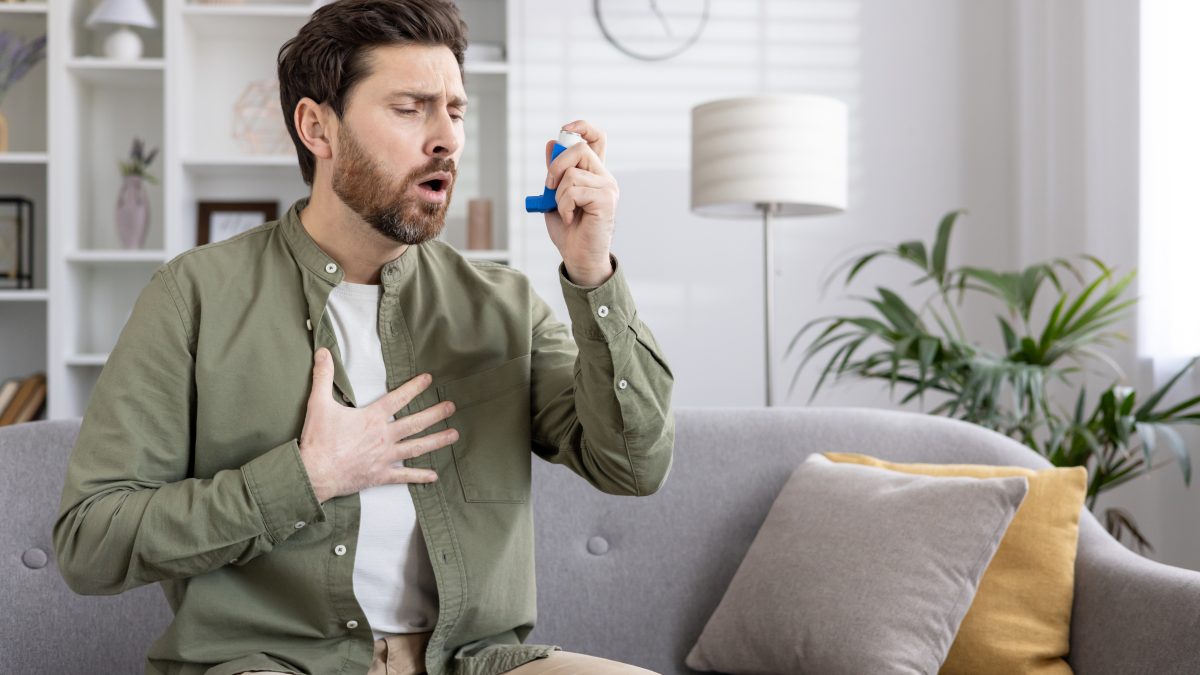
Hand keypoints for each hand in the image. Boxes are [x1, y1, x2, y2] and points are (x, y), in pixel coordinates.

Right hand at [298, 347, 457, 503]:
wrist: (315, 474)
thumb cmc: (318, 440)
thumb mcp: (319, 404)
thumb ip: (323, 376)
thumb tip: (323, 352)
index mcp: (372, 418)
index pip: (398, 399)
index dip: (414, 387)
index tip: (429, 379)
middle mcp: (384, 437)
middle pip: (415, 423)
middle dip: (436, 414)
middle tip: (452, 407)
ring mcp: (384, 457)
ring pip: (416, 448)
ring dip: (437, 441)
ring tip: (454, 435)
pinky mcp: (380, 475)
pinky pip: (404, 476)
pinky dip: (419, 477)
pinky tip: (434, 476)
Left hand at [544, 120, 617, 285]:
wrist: (578, 256)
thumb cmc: (568, 229)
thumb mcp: (554, 196)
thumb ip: (554, 172)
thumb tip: (551, 143)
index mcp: (593, 173)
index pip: (597, 138)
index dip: (583, 127)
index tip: (565, 129)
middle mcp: (604, 177)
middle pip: (579, 149)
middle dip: (556, 166)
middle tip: (550, 187)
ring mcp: (608, 188)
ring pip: (572, 173)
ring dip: (558, 195)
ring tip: (565, 212)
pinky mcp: (606, 200)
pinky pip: (574, 191)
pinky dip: (564, 206)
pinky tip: (570, 218)